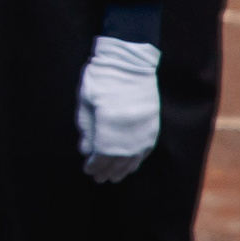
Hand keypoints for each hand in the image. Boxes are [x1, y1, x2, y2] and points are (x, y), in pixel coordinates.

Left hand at [78, 37, 161, 181]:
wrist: (131, 61)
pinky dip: (136, 160)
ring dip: (122, 169)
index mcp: (109, 126)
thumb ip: (86, 128)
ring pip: (133, 158)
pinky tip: (130, 165)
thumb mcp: (86, 101)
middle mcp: (129, 132)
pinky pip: (145, 150)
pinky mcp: (153, 125)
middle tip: (98, 178)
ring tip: (114, 177)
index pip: (101, 155)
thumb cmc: (102, 78)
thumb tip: (86, 151)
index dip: (94, 165)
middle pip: (118, 160)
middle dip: (107, 170)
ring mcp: (144, 130)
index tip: (87, 169)